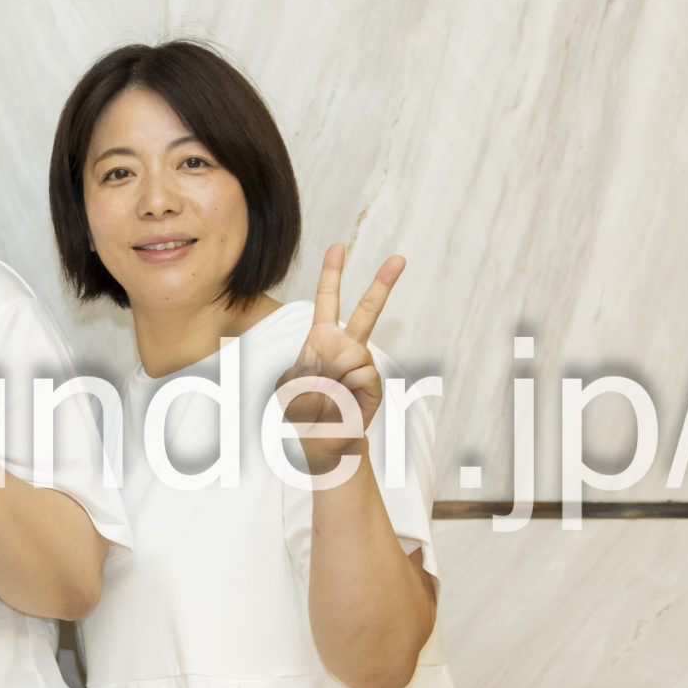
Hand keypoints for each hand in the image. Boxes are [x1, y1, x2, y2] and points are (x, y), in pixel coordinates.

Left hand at [277, 245, 404, 475]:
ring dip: (336, 374)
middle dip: (383, 283)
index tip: (338, 247)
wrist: (321, 440)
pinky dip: (347, 388)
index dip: (331, 274)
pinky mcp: (374, 384)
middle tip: (399, 257)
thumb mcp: (287, 386)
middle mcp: (345, 347)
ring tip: (327, 393)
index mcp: (321, 340)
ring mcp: (362, 364)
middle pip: (367, 310)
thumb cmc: (303, 409)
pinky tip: (343, 400)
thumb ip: (304, 371)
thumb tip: (338, 370)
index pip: (327, 301)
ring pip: (357, 353)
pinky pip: (363, 375)